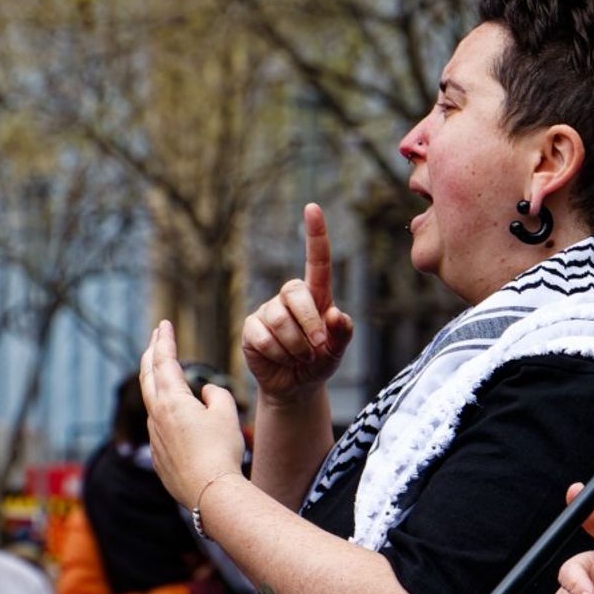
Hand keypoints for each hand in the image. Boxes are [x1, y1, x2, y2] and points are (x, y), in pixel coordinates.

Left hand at [141, 319, 245, 506]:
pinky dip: (164, 411)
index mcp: (173, 400)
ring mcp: (154, 437)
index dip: (164, 341)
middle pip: (147, 377)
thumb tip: (206, 393)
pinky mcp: (158, 456)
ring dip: (156, 383)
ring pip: (152, 402)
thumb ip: (216, 396)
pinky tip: (175, 416)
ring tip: (164, 373)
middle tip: (155, 338)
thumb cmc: (221, 450)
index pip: (164, 362)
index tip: (164, 324)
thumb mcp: (226, 414)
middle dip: (151, 354)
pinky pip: (158, 426)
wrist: (210, 492)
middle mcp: (157, 416)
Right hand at [242, 203, 354, 400]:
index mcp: (316, 296)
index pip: (317, 260)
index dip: (315, 234)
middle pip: (295, 293)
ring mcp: (267, 311)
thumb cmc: (320, 362)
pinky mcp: (251, 329)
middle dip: (310, 324)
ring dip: (295, 345)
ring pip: (279, 320)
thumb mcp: (338, 351)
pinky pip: (263, 337)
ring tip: (300, 357)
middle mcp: (290, 298)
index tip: (312, 208)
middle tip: (318, 347)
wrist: (296, 386)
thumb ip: (343, 334)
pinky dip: (278, 353)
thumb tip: (336, 315)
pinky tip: (282, 359)